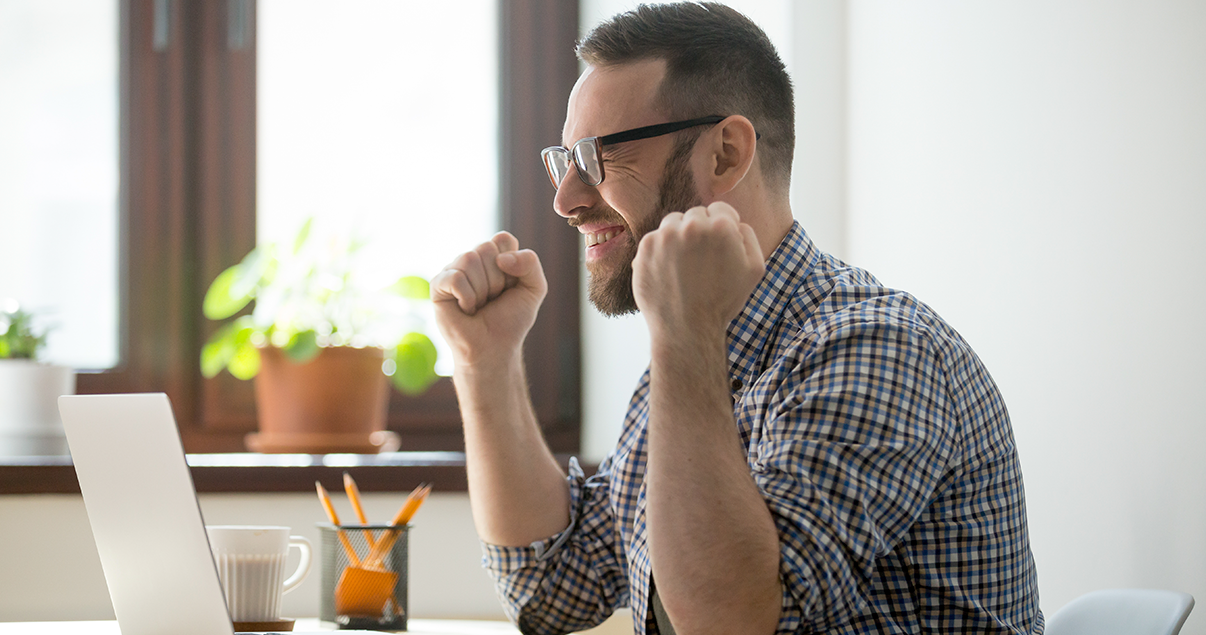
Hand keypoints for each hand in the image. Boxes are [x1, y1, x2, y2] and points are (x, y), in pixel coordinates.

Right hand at [430, 231, 546, 366]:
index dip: (511, 263)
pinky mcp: (438, 285)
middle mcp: (472, 259)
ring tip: (479, 306)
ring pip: (469, 259)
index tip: (510, 285)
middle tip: (493, 299)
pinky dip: (467, 297)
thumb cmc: (511, 320)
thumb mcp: (534, 288)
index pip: (502, 239)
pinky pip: (455, 278)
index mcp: (493, 256)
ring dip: (482, 290)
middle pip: (486, 248)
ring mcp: (453, 271)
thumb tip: (501, 258)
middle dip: (497, 279)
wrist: (494, 348)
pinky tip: (466, 309)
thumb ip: (530, 262)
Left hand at [632, 202, 764, 337]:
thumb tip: (734, 221)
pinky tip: (669, 272)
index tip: (717, 246)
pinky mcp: (645, 248)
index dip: (721, 227)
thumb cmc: (722, 302)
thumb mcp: (754, 269)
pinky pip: (655, 239)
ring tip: (684, 267)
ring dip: (678, 237)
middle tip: (701, 261)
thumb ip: (747, 236)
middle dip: (699, 232)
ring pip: (673, 223)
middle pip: (696, 215)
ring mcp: (665, 236)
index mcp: (721, 227)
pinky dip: (660, 251)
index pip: (720, 209)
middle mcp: (691, 226)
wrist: (687, 329)